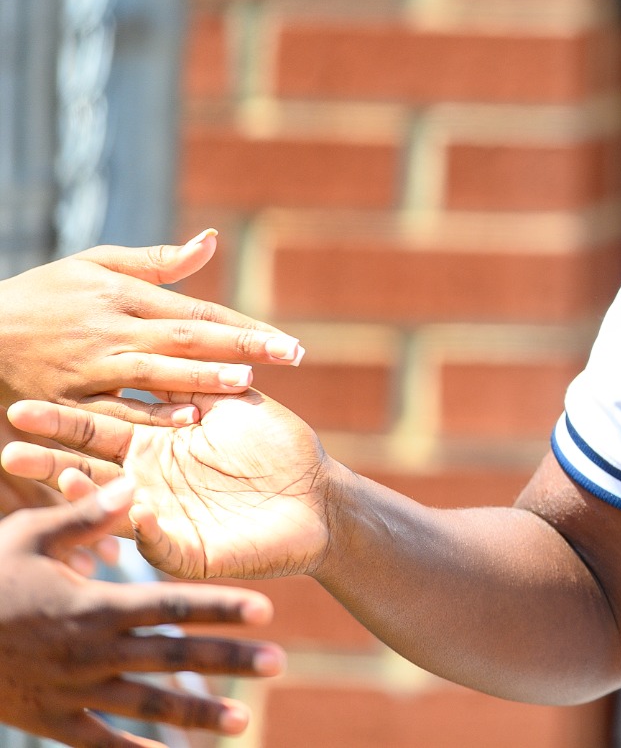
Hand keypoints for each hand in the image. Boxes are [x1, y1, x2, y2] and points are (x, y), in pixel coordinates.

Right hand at [0, 231, 303, 425]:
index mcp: (124, 297)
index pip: (198, 313)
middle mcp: (112, 331)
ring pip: (154, 374)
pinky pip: (111, 411)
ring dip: (201, 378)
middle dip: (243, 349)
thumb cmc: (42, 295)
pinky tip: (186, 420)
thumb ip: (157, 261)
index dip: (246, 328)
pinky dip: (147, 416)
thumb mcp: (94, 264)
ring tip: (247, 383)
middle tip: (292, 357)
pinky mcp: (64, 401)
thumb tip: (211, 241)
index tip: (290, 342)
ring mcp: (88, 368)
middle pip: (188, 340)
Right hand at [0, 477, 284, 747]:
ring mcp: (74, 690)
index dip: (218, 606)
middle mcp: (92, 651)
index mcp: (93, 605)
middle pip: (172, 656)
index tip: (265, 608)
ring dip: (196, 712)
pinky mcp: (53, 720)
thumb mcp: (29, 537)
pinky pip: (100, 743)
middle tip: (279, 662)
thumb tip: (136, 484)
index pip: (170, 605)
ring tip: (242, 720)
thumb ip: (86, 516)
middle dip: (228, 659)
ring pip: (146, 704)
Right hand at [3, 392, 335, 580]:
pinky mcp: (187, 552)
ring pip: (111, 511)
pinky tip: (137, 506)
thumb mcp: (226, 404)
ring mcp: (161, 520)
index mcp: (150, 446)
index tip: (19, 408)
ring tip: (58, 478)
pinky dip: (146, 526)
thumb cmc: (274, 446)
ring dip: (84, 498)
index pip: (95, 432)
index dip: (61, 423)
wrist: (317, 496)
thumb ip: (187, 381)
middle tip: (6, 450)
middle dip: (46, 463)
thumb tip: (148, 342)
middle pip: (87, 473)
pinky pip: (159, 541)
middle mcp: (144, 484)